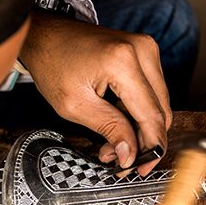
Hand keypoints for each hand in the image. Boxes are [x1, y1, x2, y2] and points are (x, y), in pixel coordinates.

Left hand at [20, 11, 171, 175]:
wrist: (45, 35)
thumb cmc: (53, 63)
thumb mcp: (75, 105)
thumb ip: (109, 129)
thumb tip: (130, 154)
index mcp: (123, 62)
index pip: (151, 115)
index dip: (150, 147)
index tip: (141, 169)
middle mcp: (142, 51)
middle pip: (160, 111)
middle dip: (142, 141)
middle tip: (121, 160)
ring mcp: (146, 49)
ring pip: (158, 104)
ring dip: (139, 129)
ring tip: (112, 144)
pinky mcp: (143, 53)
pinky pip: (150, 92)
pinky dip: (137, 112)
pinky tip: (117, 125)